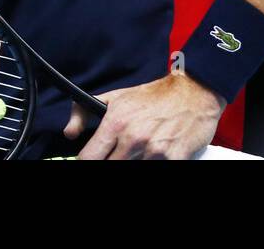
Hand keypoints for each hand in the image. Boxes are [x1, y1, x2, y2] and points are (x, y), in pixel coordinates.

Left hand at [62, 72, 226, 159]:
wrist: (194, 93)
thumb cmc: (154, 96)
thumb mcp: (117, 97)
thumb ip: (85, 112)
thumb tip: (69, 133)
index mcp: (116, 122)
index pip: (89, 158)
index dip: (87, 162)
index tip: (90, 161)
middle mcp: (133, 138)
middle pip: (110, 167)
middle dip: (112, 162)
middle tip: (122, 153)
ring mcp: (154, 151)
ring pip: (132, 170)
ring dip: (135, 163)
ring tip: (139, 152)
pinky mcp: (174, 159)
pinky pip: (156, 171)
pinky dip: (154, 164)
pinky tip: (155, 156)